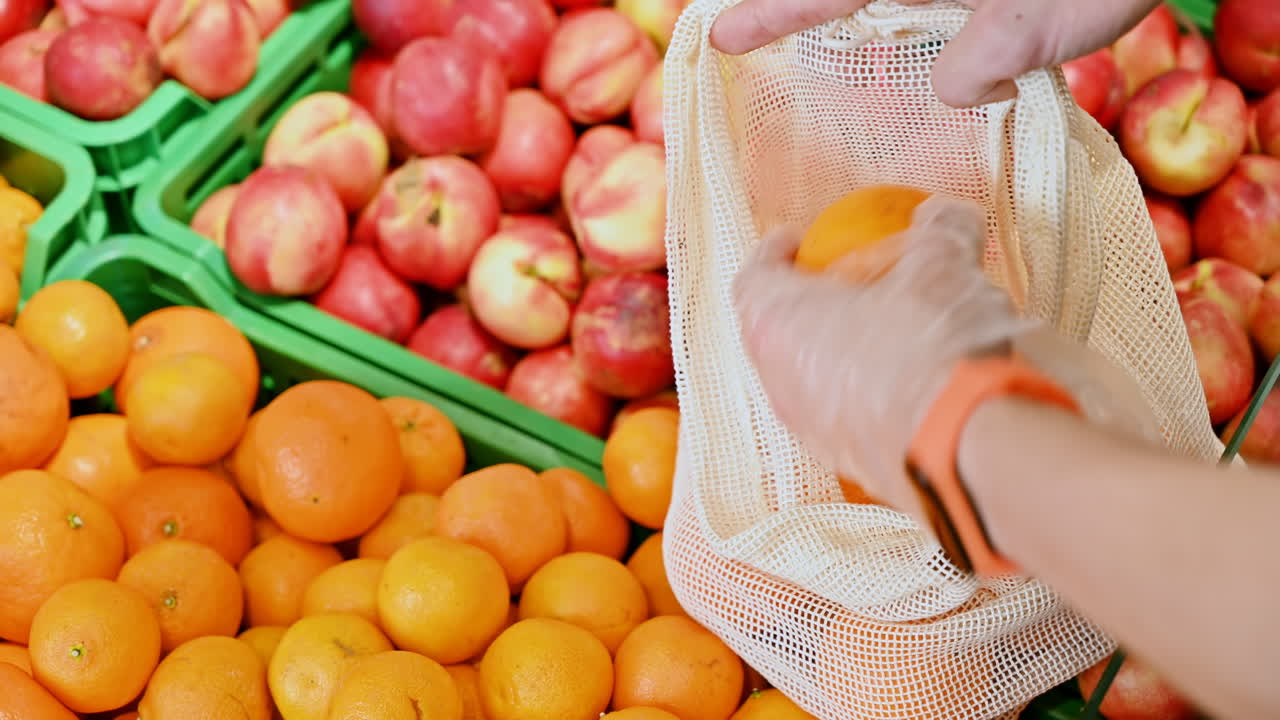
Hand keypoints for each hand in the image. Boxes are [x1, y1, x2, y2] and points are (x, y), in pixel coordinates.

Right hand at [709, 0, 1160, 106]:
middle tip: (749, 23)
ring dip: (843, 5)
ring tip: (808, 24)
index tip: (723, 34)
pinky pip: (916, 4)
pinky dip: (903, 16)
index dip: (771, 13)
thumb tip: (960, 89)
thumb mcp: (1053, 17)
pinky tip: (910, 29)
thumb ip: (991, 55)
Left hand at [733, 196, 1029, 520]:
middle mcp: (777, 380)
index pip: (754, 277)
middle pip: (777, 330)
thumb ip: (940, 229)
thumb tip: (944, 215)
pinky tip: (911, 382)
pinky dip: (865, 394)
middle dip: (809, 304)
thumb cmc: (931, 343)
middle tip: (848, 284)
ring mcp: (809, 428)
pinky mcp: (847, 463)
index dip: (774, 253)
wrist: (965, 447)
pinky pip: (845, 416)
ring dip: (839, 352)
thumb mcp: (942, 264)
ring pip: (809, 378)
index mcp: (777, 321)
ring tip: (887, 331)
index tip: (799, 239)